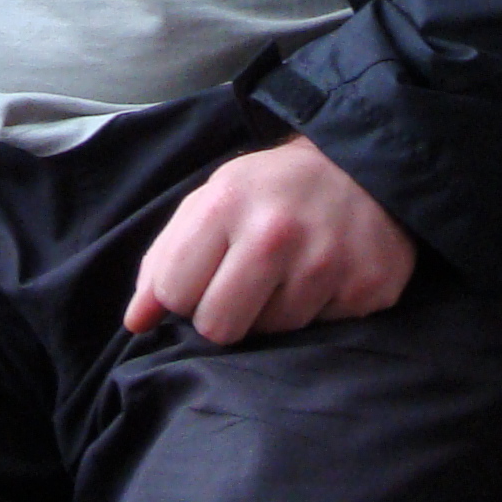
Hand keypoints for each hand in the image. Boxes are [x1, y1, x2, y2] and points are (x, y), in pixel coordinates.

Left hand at [126, 135, 417, 344]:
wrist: (360, 166)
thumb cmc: (271, 191)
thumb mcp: (210, 204)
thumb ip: (164, 261)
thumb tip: (137, 322)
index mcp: (226, 204)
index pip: (174, 293)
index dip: (182, 295)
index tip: (203, 279)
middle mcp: (275, 233)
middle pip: (219, 328)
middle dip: (223, 315)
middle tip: (244, 286)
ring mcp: (325, 263)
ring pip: (270, 334)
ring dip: (272, 313)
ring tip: (289, 273)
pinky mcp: (365, 288)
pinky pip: (318, 331)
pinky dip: (315, 311)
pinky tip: (323, 277)